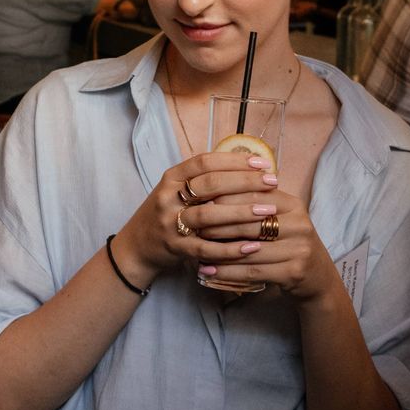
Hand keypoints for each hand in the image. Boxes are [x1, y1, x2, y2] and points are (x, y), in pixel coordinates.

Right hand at [121, 149, 283, 277]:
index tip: (262, 163)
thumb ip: (204, 179)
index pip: (205, 162)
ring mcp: (170, 223)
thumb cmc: (167, 213)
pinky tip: (252, 246)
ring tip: (268, 211)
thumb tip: (248, 167)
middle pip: (210, 184)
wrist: (137, 245)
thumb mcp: (177, 190)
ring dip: (241, 213)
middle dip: (245, 182)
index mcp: (171, 178)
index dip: (235, 160)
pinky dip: (230, 249)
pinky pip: (206, 248)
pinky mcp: (175, 248)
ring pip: (208, 216)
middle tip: (272, 182)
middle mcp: (168, 197)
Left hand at [188, 177, 341, 305]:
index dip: (223, 198)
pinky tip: (209, 271)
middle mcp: (299, 223)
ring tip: (196, 252)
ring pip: (249, 248)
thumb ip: (253, 203)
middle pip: (249, 222)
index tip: (198, 202)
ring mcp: (299, 248)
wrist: (316, 277)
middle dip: (218, 225)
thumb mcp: (277, 218)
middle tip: (192, 228)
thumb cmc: (286, 243)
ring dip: (218, 251)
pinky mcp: (294, 271)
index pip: (252, 194)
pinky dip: (228, 272)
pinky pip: (253, 270)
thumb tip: (210, 193)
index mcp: (292, 204)